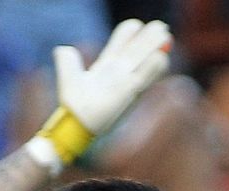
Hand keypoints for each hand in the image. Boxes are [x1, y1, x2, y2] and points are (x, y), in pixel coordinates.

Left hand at [54, 18, 170, 136]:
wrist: (77, 125)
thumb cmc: (73, 104)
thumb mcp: (69, 77)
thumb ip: (68, 60)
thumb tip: (63, 50)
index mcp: (107, 62)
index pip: (123, 39)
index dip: (130, 31)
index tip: (136, 27)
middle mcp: (120, 70)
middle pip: (139, 47)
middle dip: (151, 36)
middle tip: (161, 28)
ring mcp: (127, 80)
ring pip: (146, 59)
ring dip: (157, 47)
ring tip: (164, 37)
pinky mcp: (131, 93)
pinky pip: (147, 76)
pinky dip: (155, 66)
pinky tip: (159, 58)